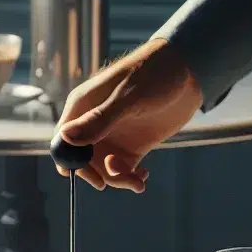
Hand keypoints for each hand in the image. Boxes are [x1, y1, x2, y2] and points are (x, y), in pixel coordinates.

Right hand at [54, 38, 202, 191]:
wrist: (188, 70)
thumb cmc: (153, 73)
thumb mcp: (127, 97)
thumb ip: (98, 120)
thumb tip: (66, 138)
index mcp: (83, 107)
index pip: (63, 141)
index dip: (71, 162)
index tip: (91, 175)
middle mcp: (93, 124)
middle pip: (82, 160)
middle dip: (96, 174)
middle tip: (117, 179)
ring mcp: (113, 136)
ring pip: (104, 168)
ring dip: (117, 179)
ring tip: (138, 181)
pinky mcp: (133, 145)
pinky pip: (124, 169)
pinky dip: (131, 177)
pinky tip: (144, 175)